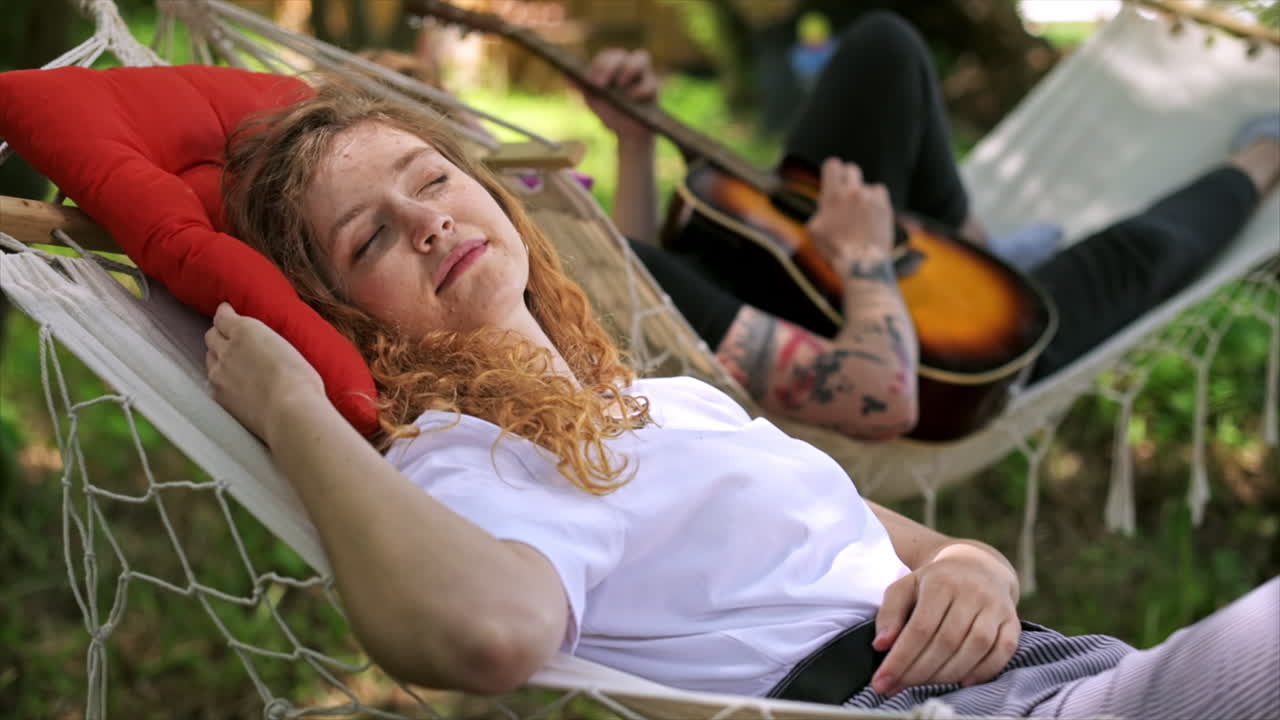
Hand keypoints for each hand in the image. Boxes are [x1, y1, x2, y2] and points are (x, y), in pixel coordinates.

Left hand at [204, 302, 325, 443]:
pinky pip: (213, 382)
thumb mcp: (287, 348)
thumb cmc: (300, 380)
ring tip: (232, 363)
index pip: (222, 317)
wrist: (290, 412)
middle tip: (229, 338)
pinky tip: (233, 384)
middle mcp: (227, 348)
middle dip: (219, 335)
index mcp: (246, 330)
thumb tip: (262, 347)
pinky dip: (221, 380)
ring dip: (218, 357)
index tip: (226, 312)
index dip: (224, 314)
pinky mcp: (218, 395)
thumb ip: (266, 342)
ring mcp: (218, 373)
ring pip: (209, 358)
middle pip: (211, 336)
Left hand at [581, 48, 659, 144]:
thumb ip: (582, 88)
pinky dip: (641, 88)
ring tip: (620, 84)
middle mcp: (629, 66)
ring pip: (642, 57)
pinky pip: (651, 83)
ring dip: (629, 68)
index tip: (591, 79)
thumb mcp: (593, 101)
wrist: (627, 134)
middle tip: (600, 83)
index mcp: (614, 66)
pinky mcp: (654, 90)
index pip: (607, 55)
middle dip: (610, 65)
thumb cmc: (610, 112)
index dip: (599, 63)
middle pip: (622, 53)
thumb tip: (565, 76)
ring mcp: (644, 75)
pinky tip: (632, 97)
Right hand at [805, 158, 894, 277]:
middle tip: (846, 195)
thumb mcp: (814, 230)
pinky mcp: (885, 206)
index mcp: (833, 194)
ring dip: (863, 194)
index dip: (832, 171)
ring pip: (867, 185)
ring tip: (860, 213)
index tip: (833, 179)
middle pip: (852, 169)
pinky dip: (876, 200)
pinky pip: (880, 193)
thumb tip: (823, 204)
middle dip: (848, 179)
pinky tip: (871, 214)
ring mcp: (871, 198)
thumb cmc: (835, 250)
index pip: (833, 164)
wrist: (861, 264)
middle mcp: (853, 192)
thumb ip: (818, 211)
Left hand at [870, 543, 1020, 695]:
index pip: (920, 628)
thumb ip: (890, 613)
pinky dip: (985, 671)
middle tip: (898, 687)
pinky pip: (1004, 651)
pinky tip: (963, 681)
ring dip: (948, 674)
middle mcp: (972, 592)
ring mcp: (996, 607)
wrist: (977, 566)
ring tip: (924, 685)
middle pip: (947, 641)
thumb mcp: (905, 588)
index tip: (882, 681)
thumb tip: (881, 644)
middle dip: (919, 671)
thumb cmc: (934, 583)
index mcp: (941, 582)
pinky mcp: (1013, 621)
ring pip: (976, 647)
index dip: (901, 658)